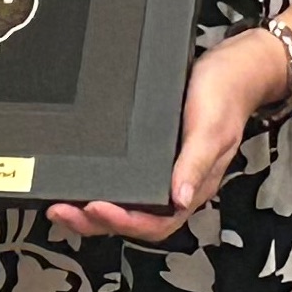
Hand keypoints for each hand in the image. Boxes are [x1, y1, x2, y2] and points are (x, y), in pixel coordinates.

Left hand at [46, 27, 280, 242]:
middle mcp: (174, 186)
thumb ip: (195, 164)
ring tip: (60, 206)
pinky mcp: (150, 156)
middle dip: (95, 222)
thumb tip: (180, 199)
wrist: (232, 68)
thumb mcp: (212, 130)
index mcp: (192, 188)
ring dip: (92, 211)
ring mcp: (162, 173)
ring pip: (125, 204)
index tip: (94, 208)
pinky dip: (99, 185)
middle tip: (61, 211)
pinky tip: (78, 180)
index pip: (156, 222)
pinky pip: (123, 180)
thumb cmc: (225, 97)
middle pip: (133, 219)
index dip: (124, 222)